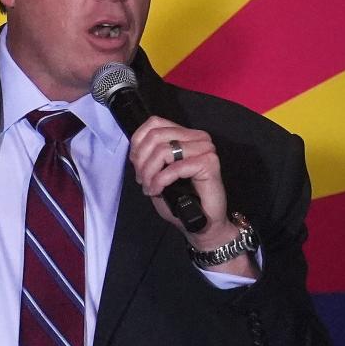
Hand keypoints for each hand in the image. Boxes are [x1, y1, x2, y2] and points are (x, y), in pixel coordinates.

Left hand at [128, 116, 241, 254]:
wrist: (201, 222)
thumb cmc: (180, 200)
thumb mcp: (157, 174)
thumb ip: (149, 156)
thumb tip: (136, 150)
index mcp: (185, 134)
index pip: (154, 123)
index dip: (138, 144)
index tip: (137, 166)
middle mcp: (197, 137)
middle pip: (156, 136)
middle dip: (142, 161)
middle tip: (143, 180)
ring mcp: (205, 148)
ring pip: (163, 150)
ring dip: (150, 172)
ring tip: (150, 187)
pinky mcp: (209, 162)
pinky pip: (175, 167)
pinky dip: (161, 180)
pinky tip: (158, 191)